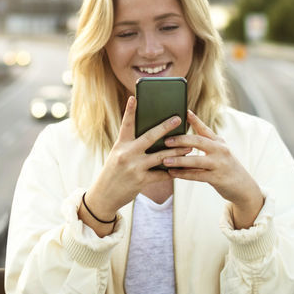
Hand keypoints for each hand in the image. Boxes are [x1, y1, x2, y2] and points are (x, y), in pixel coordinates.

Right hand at [80, 96, 194, 231]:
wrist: (104, 196)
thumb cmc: (113, 172)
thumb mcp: (117, 155)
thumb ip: (131, 145)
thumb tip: (153, 137)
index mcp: (120, 145)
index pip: (126, 124)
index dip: (130, 110)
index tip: (134, 97)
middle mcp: (127, 153)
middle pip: (149, 136)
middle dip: (165, 127)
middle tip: (178, 119)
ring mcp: (134, 167)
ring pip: (161, 155)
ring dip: (177, 151)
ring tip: (189, 147)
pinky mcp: (141, 180)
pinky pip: (161, 174)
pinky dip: (172, 171)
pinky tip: (181, 168)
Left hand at [163, 111, 264, 228]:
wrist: (244, 187)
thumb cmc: (227, 167)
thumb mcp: (221, 152)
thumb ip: (207, 143)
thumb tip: (187, 136)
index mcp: (219, 142)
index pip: (205, 129)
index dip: (195, 120)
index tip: (185, 112)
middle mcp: (220, 150)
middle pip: (198, 141)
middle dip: (181, 140)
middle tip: (166, 140)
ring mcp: (219, 164)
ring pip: (196, 160)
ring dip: (179, 160)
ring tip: (165, 160)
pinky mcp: (217, 178)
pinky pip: (197, 175)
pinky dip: (183, 174)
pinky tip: (172, 173)